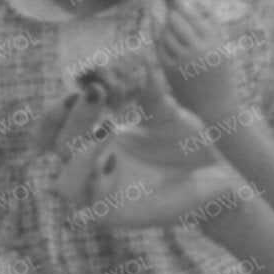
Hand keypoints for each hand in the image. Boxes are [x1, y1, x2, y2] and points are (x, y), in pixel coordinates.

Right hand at [48, 69, 238, 233]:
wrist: (217, 175)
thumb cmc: (188, 144)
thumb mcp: (165, 111)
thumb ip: (145, 88)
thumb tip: (132, 58)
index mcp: (98, 141)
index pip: (57, 130)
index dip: (56, 112)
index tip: (81, 87)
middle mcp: (94, 168)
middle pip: (59, 148)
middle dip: (73, 119)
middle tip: (96, 93)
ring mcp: (103, 194)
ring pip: (65, 184)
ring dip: (79, 155)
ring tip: (108, 129)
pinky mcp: (117, 215)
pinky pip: (92, 205)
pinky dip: (97, 182)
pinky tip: (114, 161)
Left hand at [147, 0, 237, 117]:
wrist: (215, 106)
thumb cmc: (219, 75)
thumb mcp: (220, 50)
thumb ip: (205, 30)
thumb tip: (187, 9)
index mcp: (213, 42)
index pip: (192, 15)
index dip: (179, 3)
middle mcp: (197, 50)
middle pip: (175, 21)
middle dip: (171, 15)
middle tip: (171, 12)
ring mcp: (183, 61)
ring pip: (165, 33)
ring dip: (165, 27)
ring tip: (172, 29)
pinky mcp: (171, 71)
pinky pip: (160, 48)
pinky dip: (159, 39)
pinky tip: (162, 37)